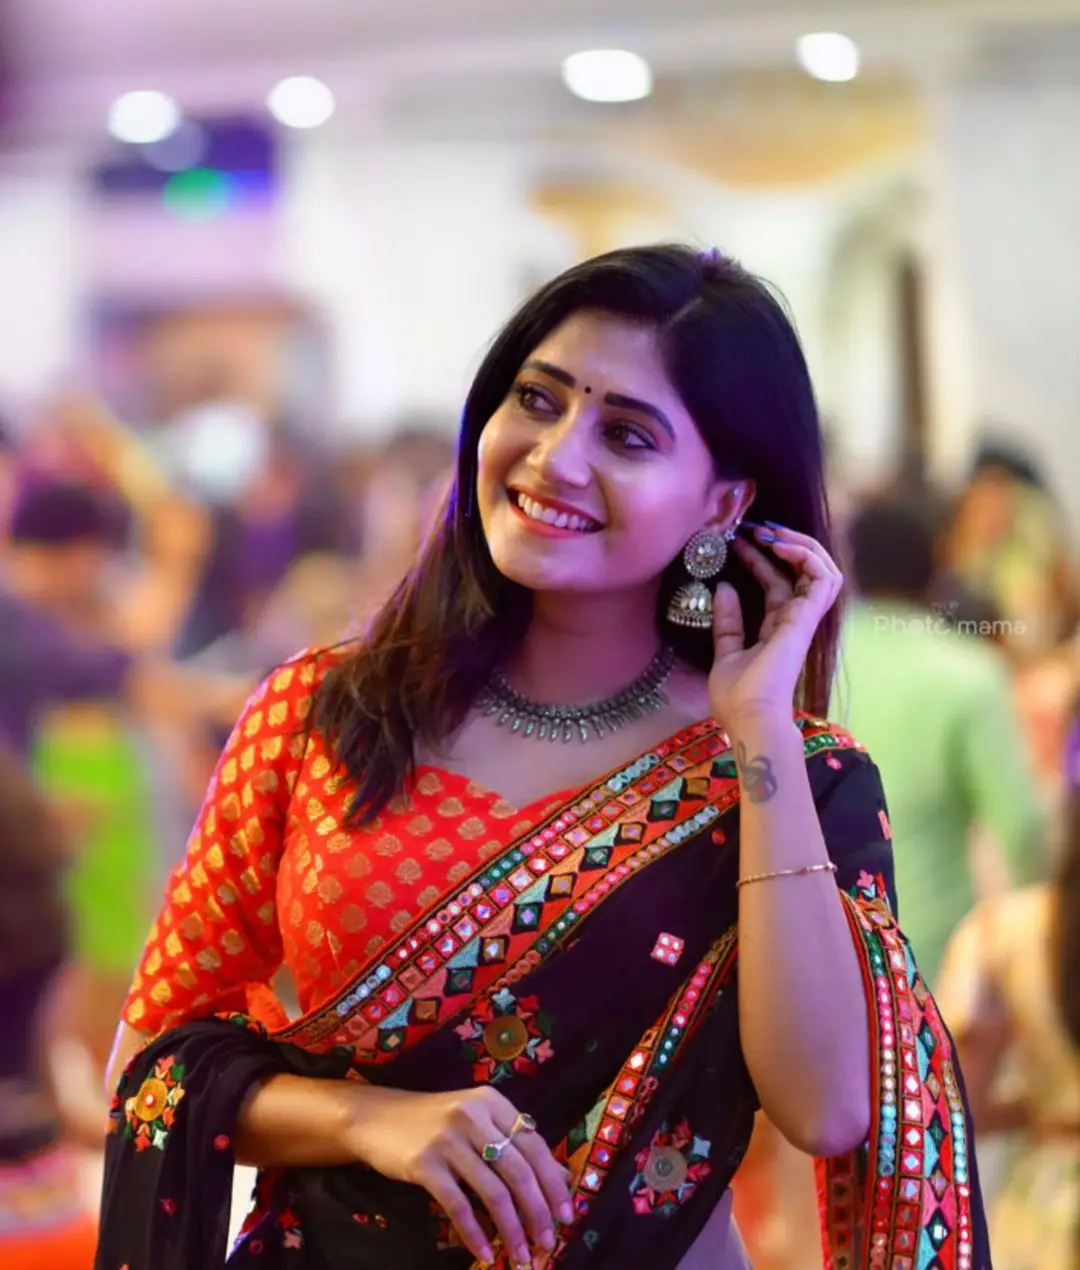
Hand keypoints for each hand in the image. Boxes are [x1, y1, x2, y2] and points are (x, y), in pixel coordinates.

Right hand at [347, 1084, 571, 1266]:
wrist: (377, 1118)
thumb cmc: (434, 1122)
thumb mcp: (477, 1122)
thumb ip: (515, 1144)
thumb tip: (561, 1177)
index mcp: (492, 1102)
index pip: (534, 1146)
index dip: (553, 1184)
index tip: (567, 1215)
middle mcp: (473, 1115)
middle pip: (518, 1170)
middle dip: (538, 1212)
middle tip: (548, 1243)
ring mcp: (448, 1139)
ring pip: (492, 1192)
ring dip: (511, 1230)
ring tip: (520, 1255)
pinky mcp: (424, 1163)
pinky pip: (457, 1205)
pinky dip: (474, 1233)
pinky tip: (484, 1253)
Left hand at [708, 522, 842, 724]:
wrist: (749, 717)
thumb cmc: (737, 696)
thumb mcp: (725, 651)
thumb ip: (727, 622)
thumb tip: (724, 588)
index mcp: (777, 629)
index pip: (776, 583)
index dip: (760, 559)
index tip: (738, 541)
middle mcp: (795, 621)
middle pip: (803, 571)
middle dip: (784, 543)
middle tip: (757, 527)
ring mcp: (804, 619)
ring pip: (822, 569)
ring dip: (800, 545)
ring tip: (771, 532)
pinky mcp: (807, 619)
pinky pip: (822, 578)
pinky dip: (806, 556)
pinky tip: (780, 546)